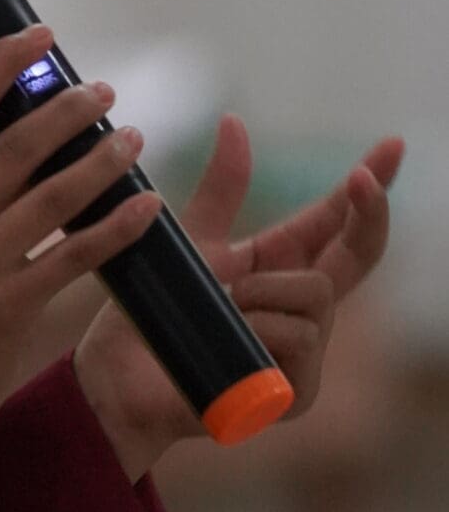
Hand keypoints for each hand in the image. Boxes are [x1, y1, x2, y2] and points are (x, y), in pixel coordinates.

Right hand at [0, 25, 164, 469]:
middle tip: (104, 92)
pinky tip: (148, 206)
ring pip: (52, 197)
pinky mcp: (7, 306)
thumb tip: (22, 133)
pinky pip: (74, 256)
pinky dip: (116, 228)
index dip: (0, 66)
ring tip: (132, 138)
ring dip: (101, 162)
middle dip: (67, 112)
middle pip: (13, 147)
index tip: (40, 37)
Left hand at [73, 115, 404, 478]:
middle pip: (357, 254)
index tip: (392, 146)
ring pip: (317, 292)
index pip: (332, 222)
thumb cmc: (152, 314)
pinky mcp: (297, 391)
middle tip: (363, 178)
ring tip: (222, 305)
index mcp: (276, 268)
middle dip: (367, 213)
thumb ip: (221, 189)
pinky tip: (232, 338)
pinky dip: (262, 327)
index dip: (364, 187)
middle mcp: (299, 308)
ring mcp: (304, 352)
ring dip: (266, 288)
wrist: (118, 377)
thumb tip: (236, 121)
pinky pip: (300, 337)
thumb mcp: (190, 241)